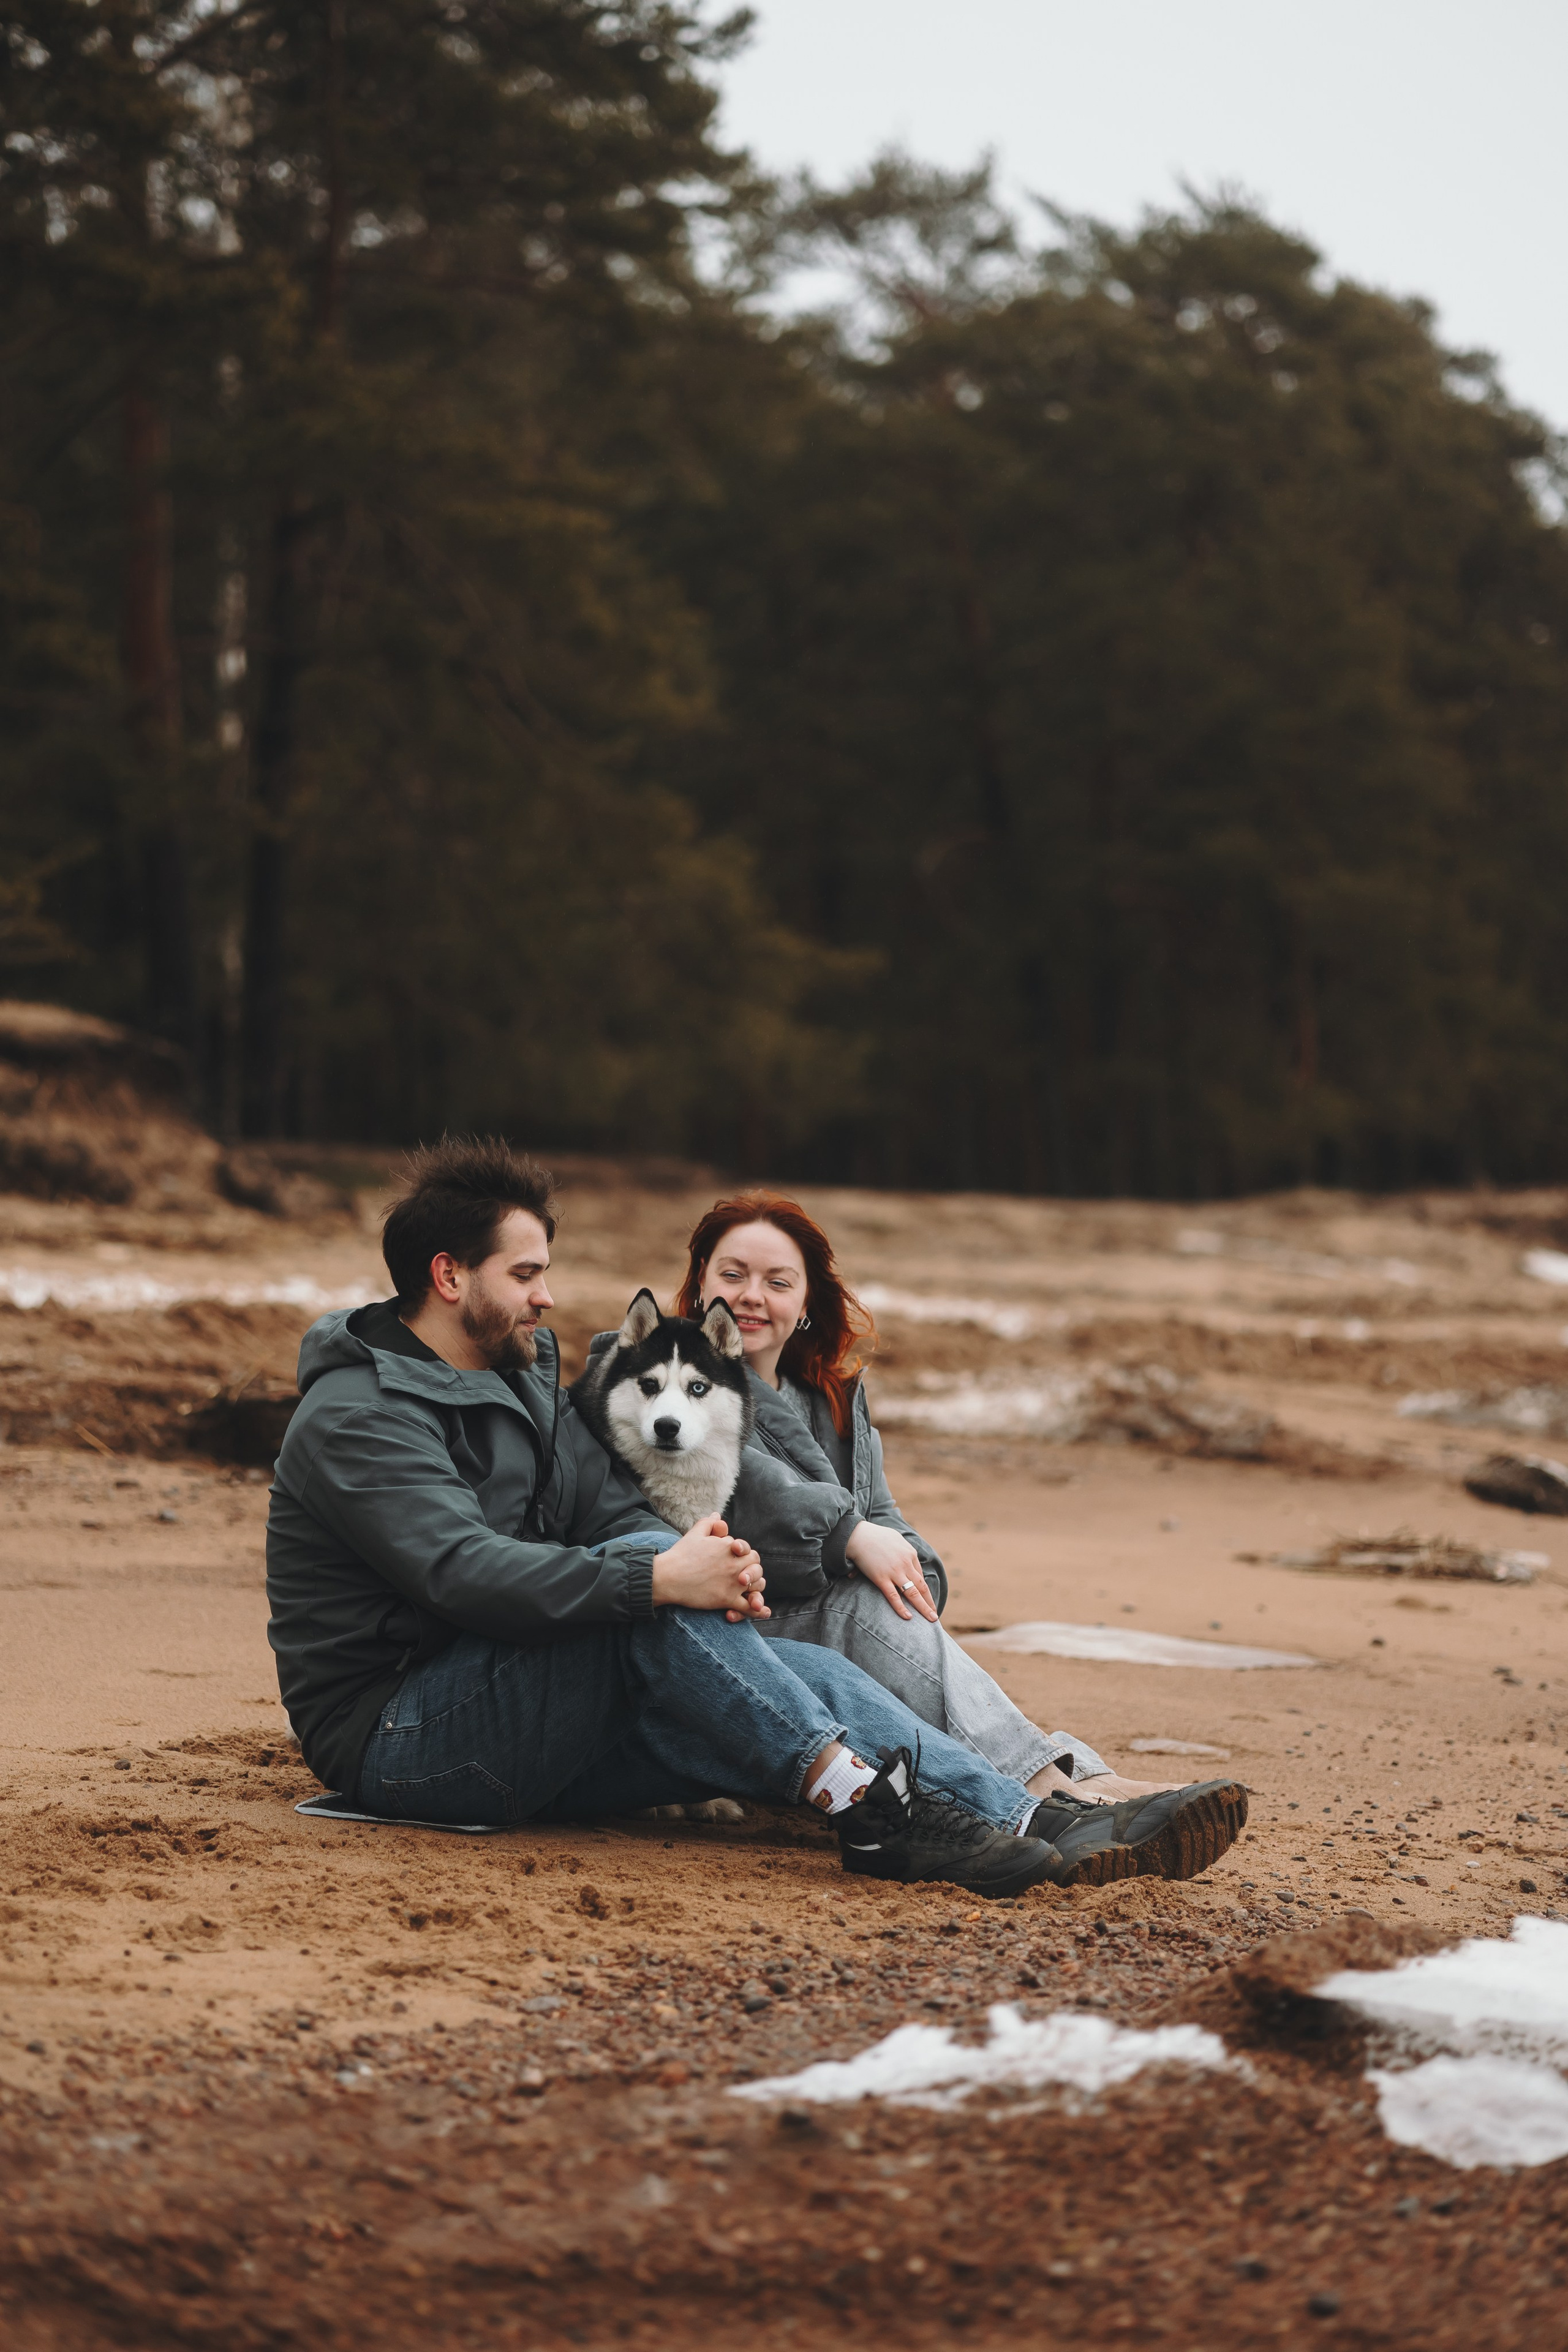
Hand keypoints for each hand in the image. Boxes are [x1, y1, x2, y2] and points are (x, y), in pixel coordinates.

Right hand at [653, 1516, 768, 1621]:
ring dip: (756, 1587)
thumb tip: (717, 1515)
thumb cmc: (680, 1555)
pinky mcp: (727, 1599)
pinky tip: (764, 1611)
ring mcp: (732, 1583)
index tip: (735, 1558)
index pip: (747, 1549)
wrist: (668, 1577)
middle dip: (752, 1569)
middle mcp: (734, 1564)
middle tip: (742, 1574)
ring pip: (757, 1584)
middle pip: (755, 1565)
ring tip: (750, 1590)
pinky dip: (758, 1610)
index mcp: (729, 1547)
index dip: (744, 1554)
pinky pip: (749, 1607)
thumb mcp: (695, 1534)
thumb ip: (709, 1523)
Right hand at [844, 1521, 937, 1622]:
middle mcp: (906, 1563)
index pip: (920, 1576)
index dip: (924, 1590)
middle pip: (921, 1587)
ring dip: (923, 1608)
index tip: (926, 1600)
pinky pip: (894, 1596)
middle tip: (935, 1615)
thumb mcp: (896, 1539)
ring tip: (931, 1619)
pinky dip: (902, 1608)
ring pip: (912, 1593)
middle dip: (929, 1602)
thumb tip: (906, 1559)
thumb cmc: (875, 1535)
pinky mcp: (881, 1578)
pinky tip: (908, 1617)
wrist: (858, 1535)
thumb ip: (903, 1550)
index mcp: (910, 1554)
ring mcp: (894, 1572)